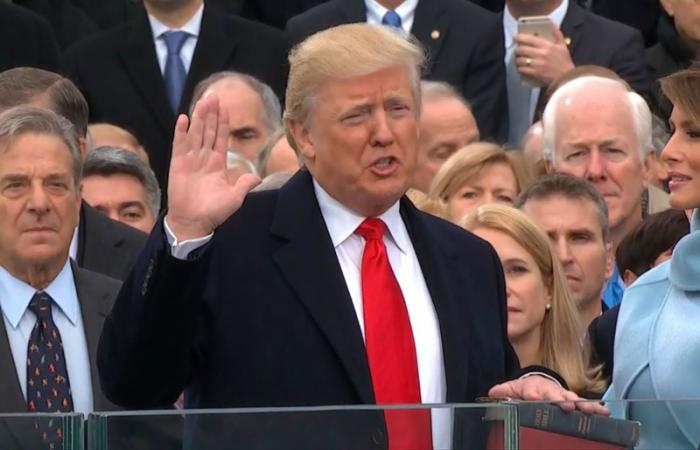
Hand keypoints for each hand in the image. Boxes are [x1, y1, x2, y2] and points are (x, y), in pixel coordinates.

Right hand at [166, 94, 260, 239]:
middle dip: (212, 114)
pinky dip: (182, 131)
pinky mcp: (178, 164)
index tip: (225, 108)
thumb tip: (257, 177)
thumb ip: (245, 185)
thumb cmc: (214, 213)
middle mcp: (204, 159)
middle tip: (214, 96)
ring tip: (203, 101)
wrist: (193, 223)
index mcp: (218, 164)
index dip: (223, 123)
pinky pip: (180, 144)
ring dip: (199, 117)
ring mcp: (190, 160)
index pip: (221, 138)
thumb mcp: (235, 198)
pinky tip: (184, 118)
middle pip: (208, 131)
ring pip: (196, 133)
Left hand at [488, 376, 609, 415]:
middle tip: (569, 405)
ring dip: (583, 404)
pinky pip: (585, 404)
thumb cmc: (525, 389)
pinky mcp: (573, 402)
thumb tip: (491, 393)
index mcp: (533, 387)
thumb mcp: (512, 389)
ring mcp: (563, 395)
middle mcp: (550, 390)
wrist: (538, 383)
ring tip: (594, 409)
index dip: (534, 395)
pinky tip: (604, 412)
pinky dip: (594, 407)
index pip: (533, 391)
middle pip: (557, 394)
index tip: (536, 398)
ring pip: (574, 398)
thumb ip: (502, 391)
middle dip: (562, 399)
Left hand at [514, 24, 574, 85]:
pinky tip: (521, 67)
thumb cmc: (564, 62)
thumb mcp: (562, 45)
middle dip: (517, 49)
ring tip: (519, 59)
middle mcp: (541, 54)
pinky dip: (519, 68)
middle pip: (522, 49)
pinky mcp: (535, 73)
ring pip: (520, 60)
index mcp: (547, 46)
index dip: (520, 37)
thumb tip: (552, 24)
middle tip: (518, 50)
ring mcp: (537, 64)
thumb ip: (556, 33)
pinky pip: (521, 70)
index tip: (516, 37)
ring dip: (517, 59)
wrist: (566, 78)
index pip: (530, 39)